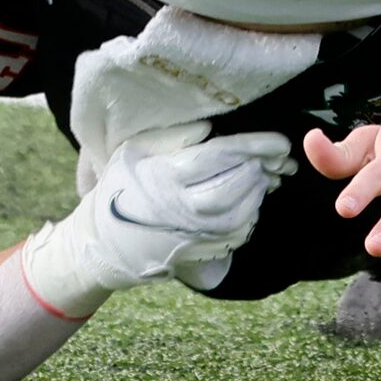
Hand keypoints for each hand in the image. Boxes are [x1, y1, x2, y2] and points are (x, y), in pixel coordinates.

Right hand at [24, 130, 294, 312]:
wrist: (101, 241)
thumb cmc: (120, 186)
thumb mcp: (134, 151)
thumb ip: (171, 136)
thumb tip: (209, 128)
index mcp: (163, 177)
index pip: (217, 157)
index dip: (253, 147)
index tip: (280, 141)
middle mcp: (177, 209)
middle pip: (231, 190)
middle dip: (258, 172)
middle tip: (274, 159)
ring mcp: (188, 235)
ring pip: (237, 217)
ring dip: (258, 195)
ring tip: (266, 177)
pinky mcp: (195, 253)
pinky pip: (233, 237)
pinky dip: (251, 218)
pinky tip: (253, 202)